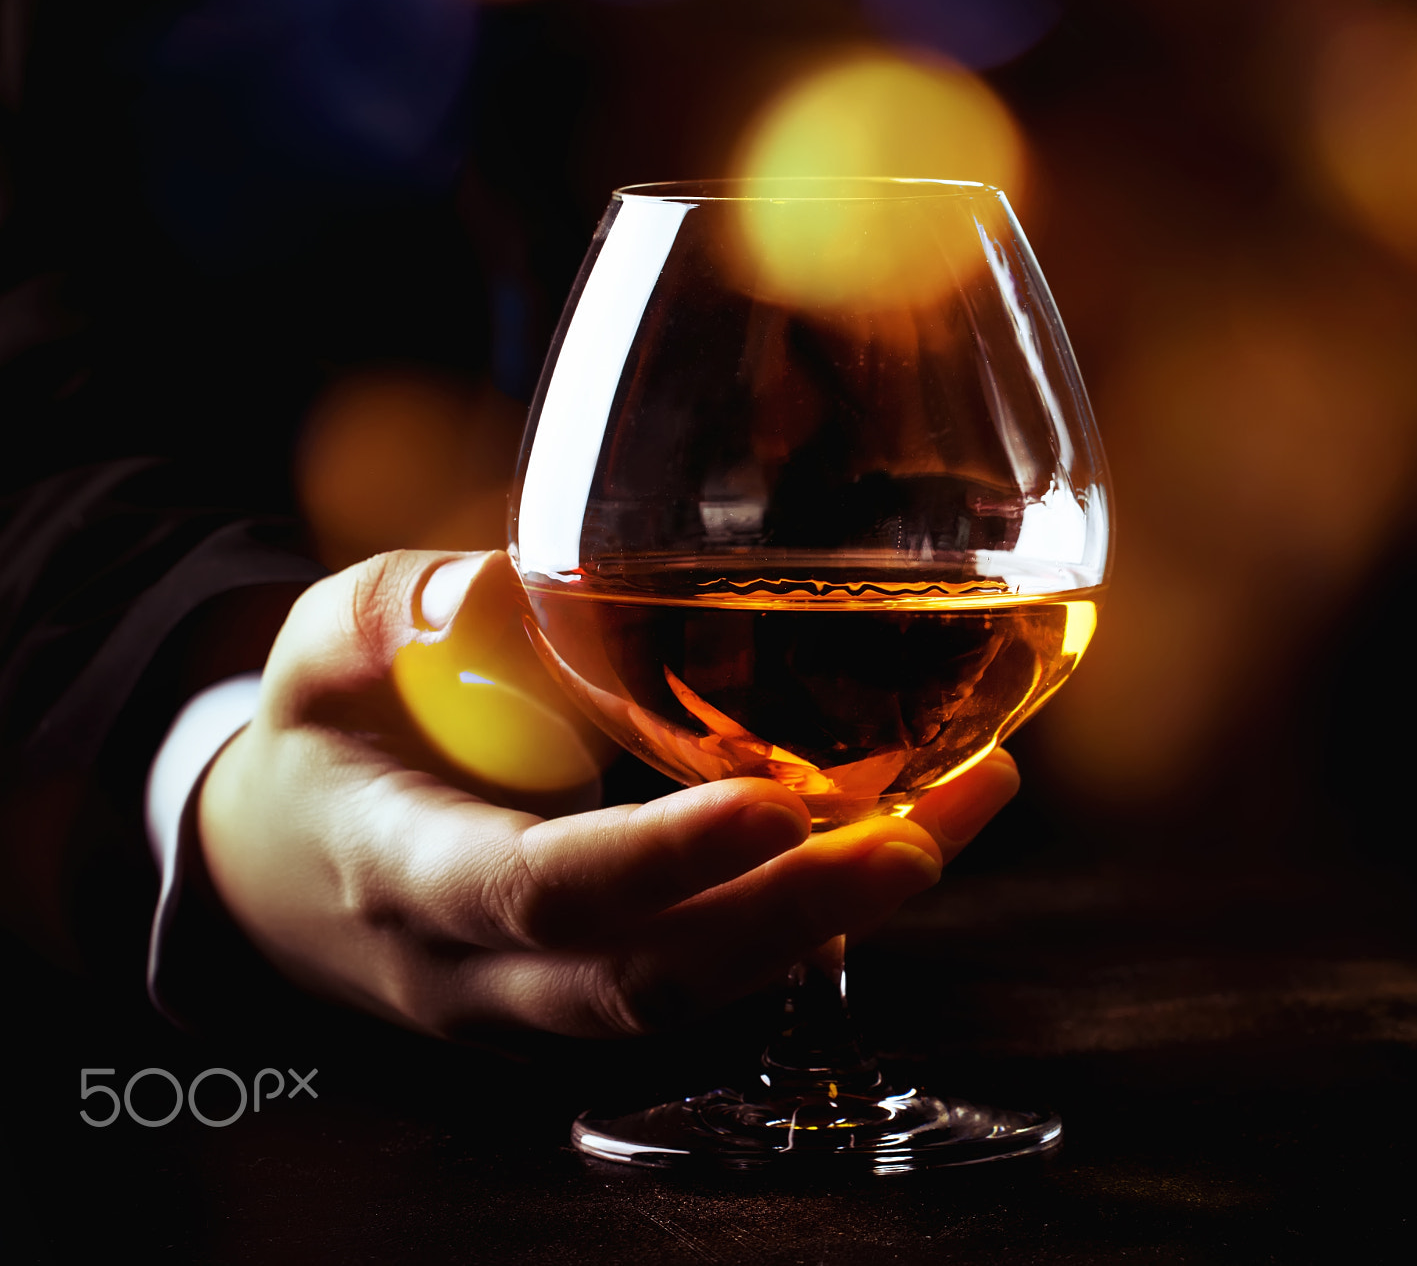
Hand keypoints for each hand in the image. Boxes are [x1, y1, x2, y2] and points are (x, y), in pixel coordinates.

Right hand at [196, 550, 1015, 1038]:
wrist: (287, 869)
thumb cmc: (326, 738)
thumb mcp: (324, 648)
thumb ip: (397, 612)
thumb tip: (492, 585)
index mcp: (401, 872)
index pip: (540, 889)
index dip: (659, 860)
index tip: (774, 803)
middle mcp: (479, 969)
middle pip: (651, 976)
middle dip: (797, 912)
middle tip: (923, 835)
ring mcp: (544, 999)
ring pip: (703, 989)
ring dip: (838, 911)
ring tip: (961, 811)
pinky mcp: (601, 989)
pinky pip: (717, 970)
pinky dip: (816, 913)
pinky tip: (912, 831)